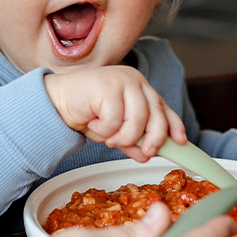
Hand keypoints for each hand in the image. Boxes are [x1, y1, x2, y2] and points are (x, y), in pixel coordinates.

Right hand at [45, 66, 185, 161]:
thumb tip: (146, 155)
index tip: (180, 142)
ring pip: (137, 121)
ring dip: (122, 137)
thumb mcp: (114, 130)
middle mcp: (135, 81)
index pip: (163, 108)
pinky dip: (104, 130)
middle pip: (156, 116)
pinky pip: (115, 120)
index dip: (173, 126)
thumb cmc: (85, 111)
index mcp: (140, 88)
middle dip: (152, 140)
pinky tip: (93, 123)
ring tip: (107, 137)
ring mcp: (122, 81)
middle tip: (144, 153)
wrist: (56, 100)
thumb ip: (132, 140)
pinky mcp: (108, 86)